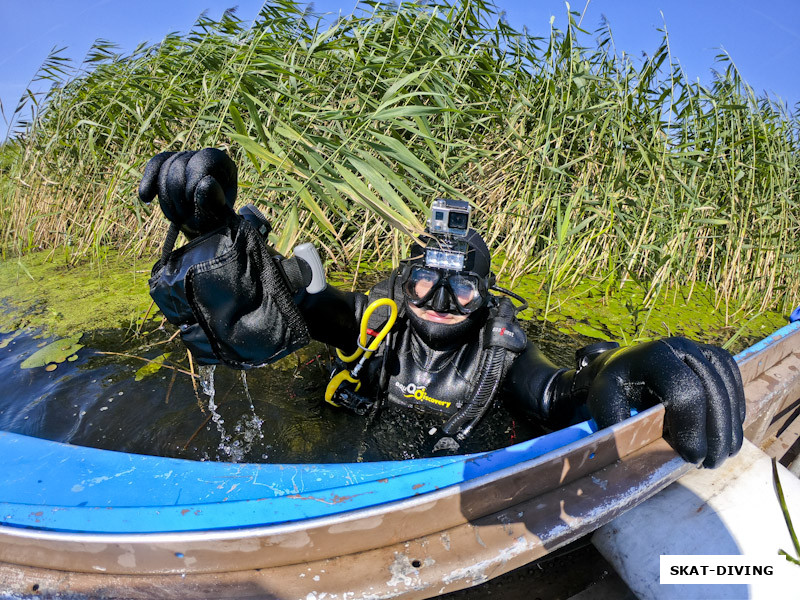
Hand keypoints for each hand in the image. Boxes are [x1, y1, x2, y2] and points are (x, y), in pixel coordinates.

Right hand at [138, 148, 237, 237]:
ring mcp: (186, 158)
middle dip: (177, 194)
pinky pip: (155, 165)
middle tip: (184, 217)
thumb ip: (212, 201)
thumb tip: (206, 183)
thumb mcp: (215, 216)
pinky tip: (146, 198)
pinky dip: (149, 182)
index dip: (194, 179)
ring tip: (178, 216)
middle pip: (179, 164)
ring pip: (164, 168)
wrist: (200, 227)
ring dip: (167, 197)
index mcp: (224, 165)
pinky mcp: (169, 163)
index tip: (191, 200)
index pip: (204, 159)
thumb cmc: (213, 221)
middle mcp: (204, 157)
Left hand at [581, 337, 744, 467]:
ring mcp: (701, 349)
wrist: (623, 365)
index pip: (686, 392)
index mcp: (655, 356)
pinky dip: (735, 411)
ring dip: (729, 427)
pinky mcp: (714, 356)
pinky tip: (728, 433)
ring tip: (722, 455)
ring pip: (727, 389)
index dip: (693, 428)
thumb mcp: (603, 399)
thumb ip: (614, 419)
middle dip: (716, 433)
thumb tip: (631, 448)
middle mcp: (681, 346)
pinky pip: (734, 384)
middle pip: (712, 392)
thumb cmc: (614, 386)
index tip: (691, 457)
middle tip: (711, 463)